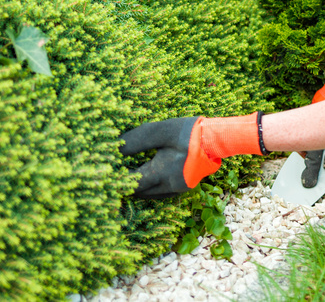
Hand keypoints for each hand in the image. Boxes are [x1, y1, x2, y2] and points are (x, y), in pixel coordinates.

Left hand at [120, 113, 262, 198]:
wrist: (217, 139)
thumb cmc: (188, 132)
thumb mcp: (160, 131)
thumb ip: (136, 140)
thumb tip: (116, 148)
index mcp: (161, 173)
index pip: (130, 184)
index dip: (117, 179)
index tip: (107, 170)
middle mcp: (168, 186)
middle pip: (139, 193)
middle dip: (126, 184)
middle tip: (115, 172)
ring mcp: (178, 188)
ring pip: (150, 194)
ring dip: (139, 186)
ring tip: (127, 173)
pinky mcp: (184, 186)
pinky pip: (161, 191)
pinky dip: (151, 185)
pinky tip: (147, 174)